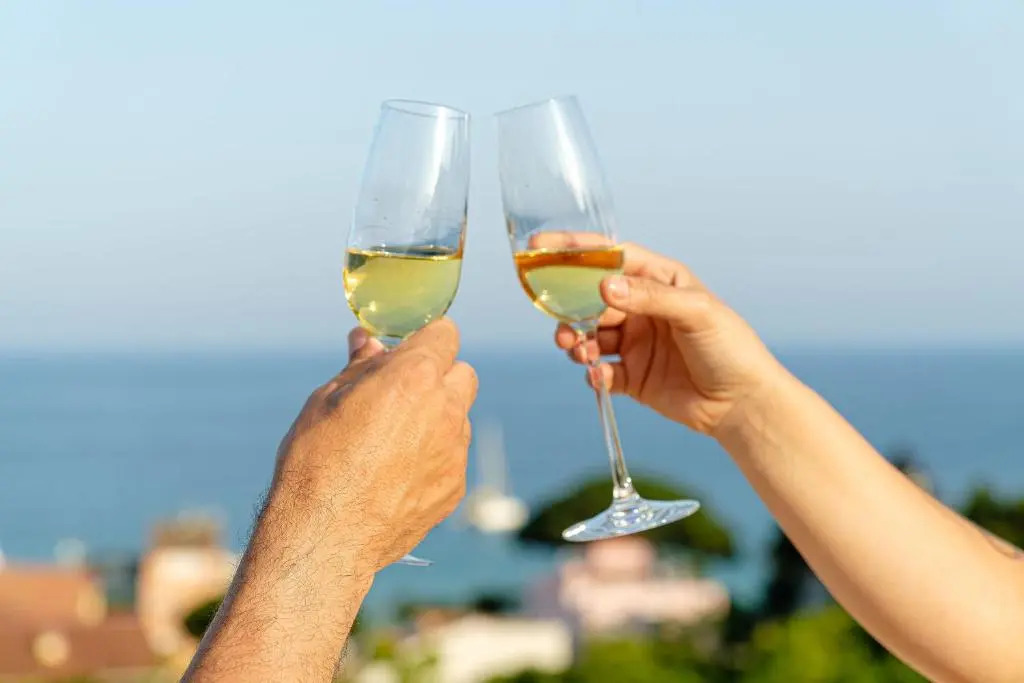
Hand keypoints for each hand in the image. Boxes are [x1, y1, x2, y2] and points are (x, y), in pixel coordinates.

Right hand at [270, 319, 477, 570]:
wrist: (325, 536)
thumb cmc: (316, 462)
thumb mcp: (326, 401)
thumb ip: (359, 368)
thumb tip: (368, 341)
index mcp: (414, 377)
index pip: (445, 333)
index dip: (425, 340)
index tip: (407, 352)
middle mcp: (444, 409)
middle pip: (461, 374)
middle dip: (438, 377)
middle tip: (400, 394)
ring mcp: (454, 451)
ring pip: (459, 417)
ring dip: (437, 417)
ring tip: (392, 441)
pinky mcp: (454, 487)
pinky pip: (453, 457)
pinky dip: (434, 456)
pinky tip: (397, 474)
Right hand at [551, 235, 784, 435]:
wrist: (743, 404)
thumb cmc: (731, 349)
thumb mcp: (696, 313)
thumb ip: (650, 298)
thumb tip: (604, 287)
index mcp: (660, 282)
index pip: (611, 257)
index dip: (577, 250)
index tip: (542, 246)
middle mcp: (644, 309)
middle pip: (591, 300)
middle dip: (570, 310)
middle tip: (562, 327)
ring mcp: (637, 344)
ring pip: (591, 336)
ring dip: (578, 343)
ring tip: (579, 352)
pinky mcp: (633, 377)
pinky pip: (601, 371)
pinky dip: (593, 373)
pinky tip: (599, 377)